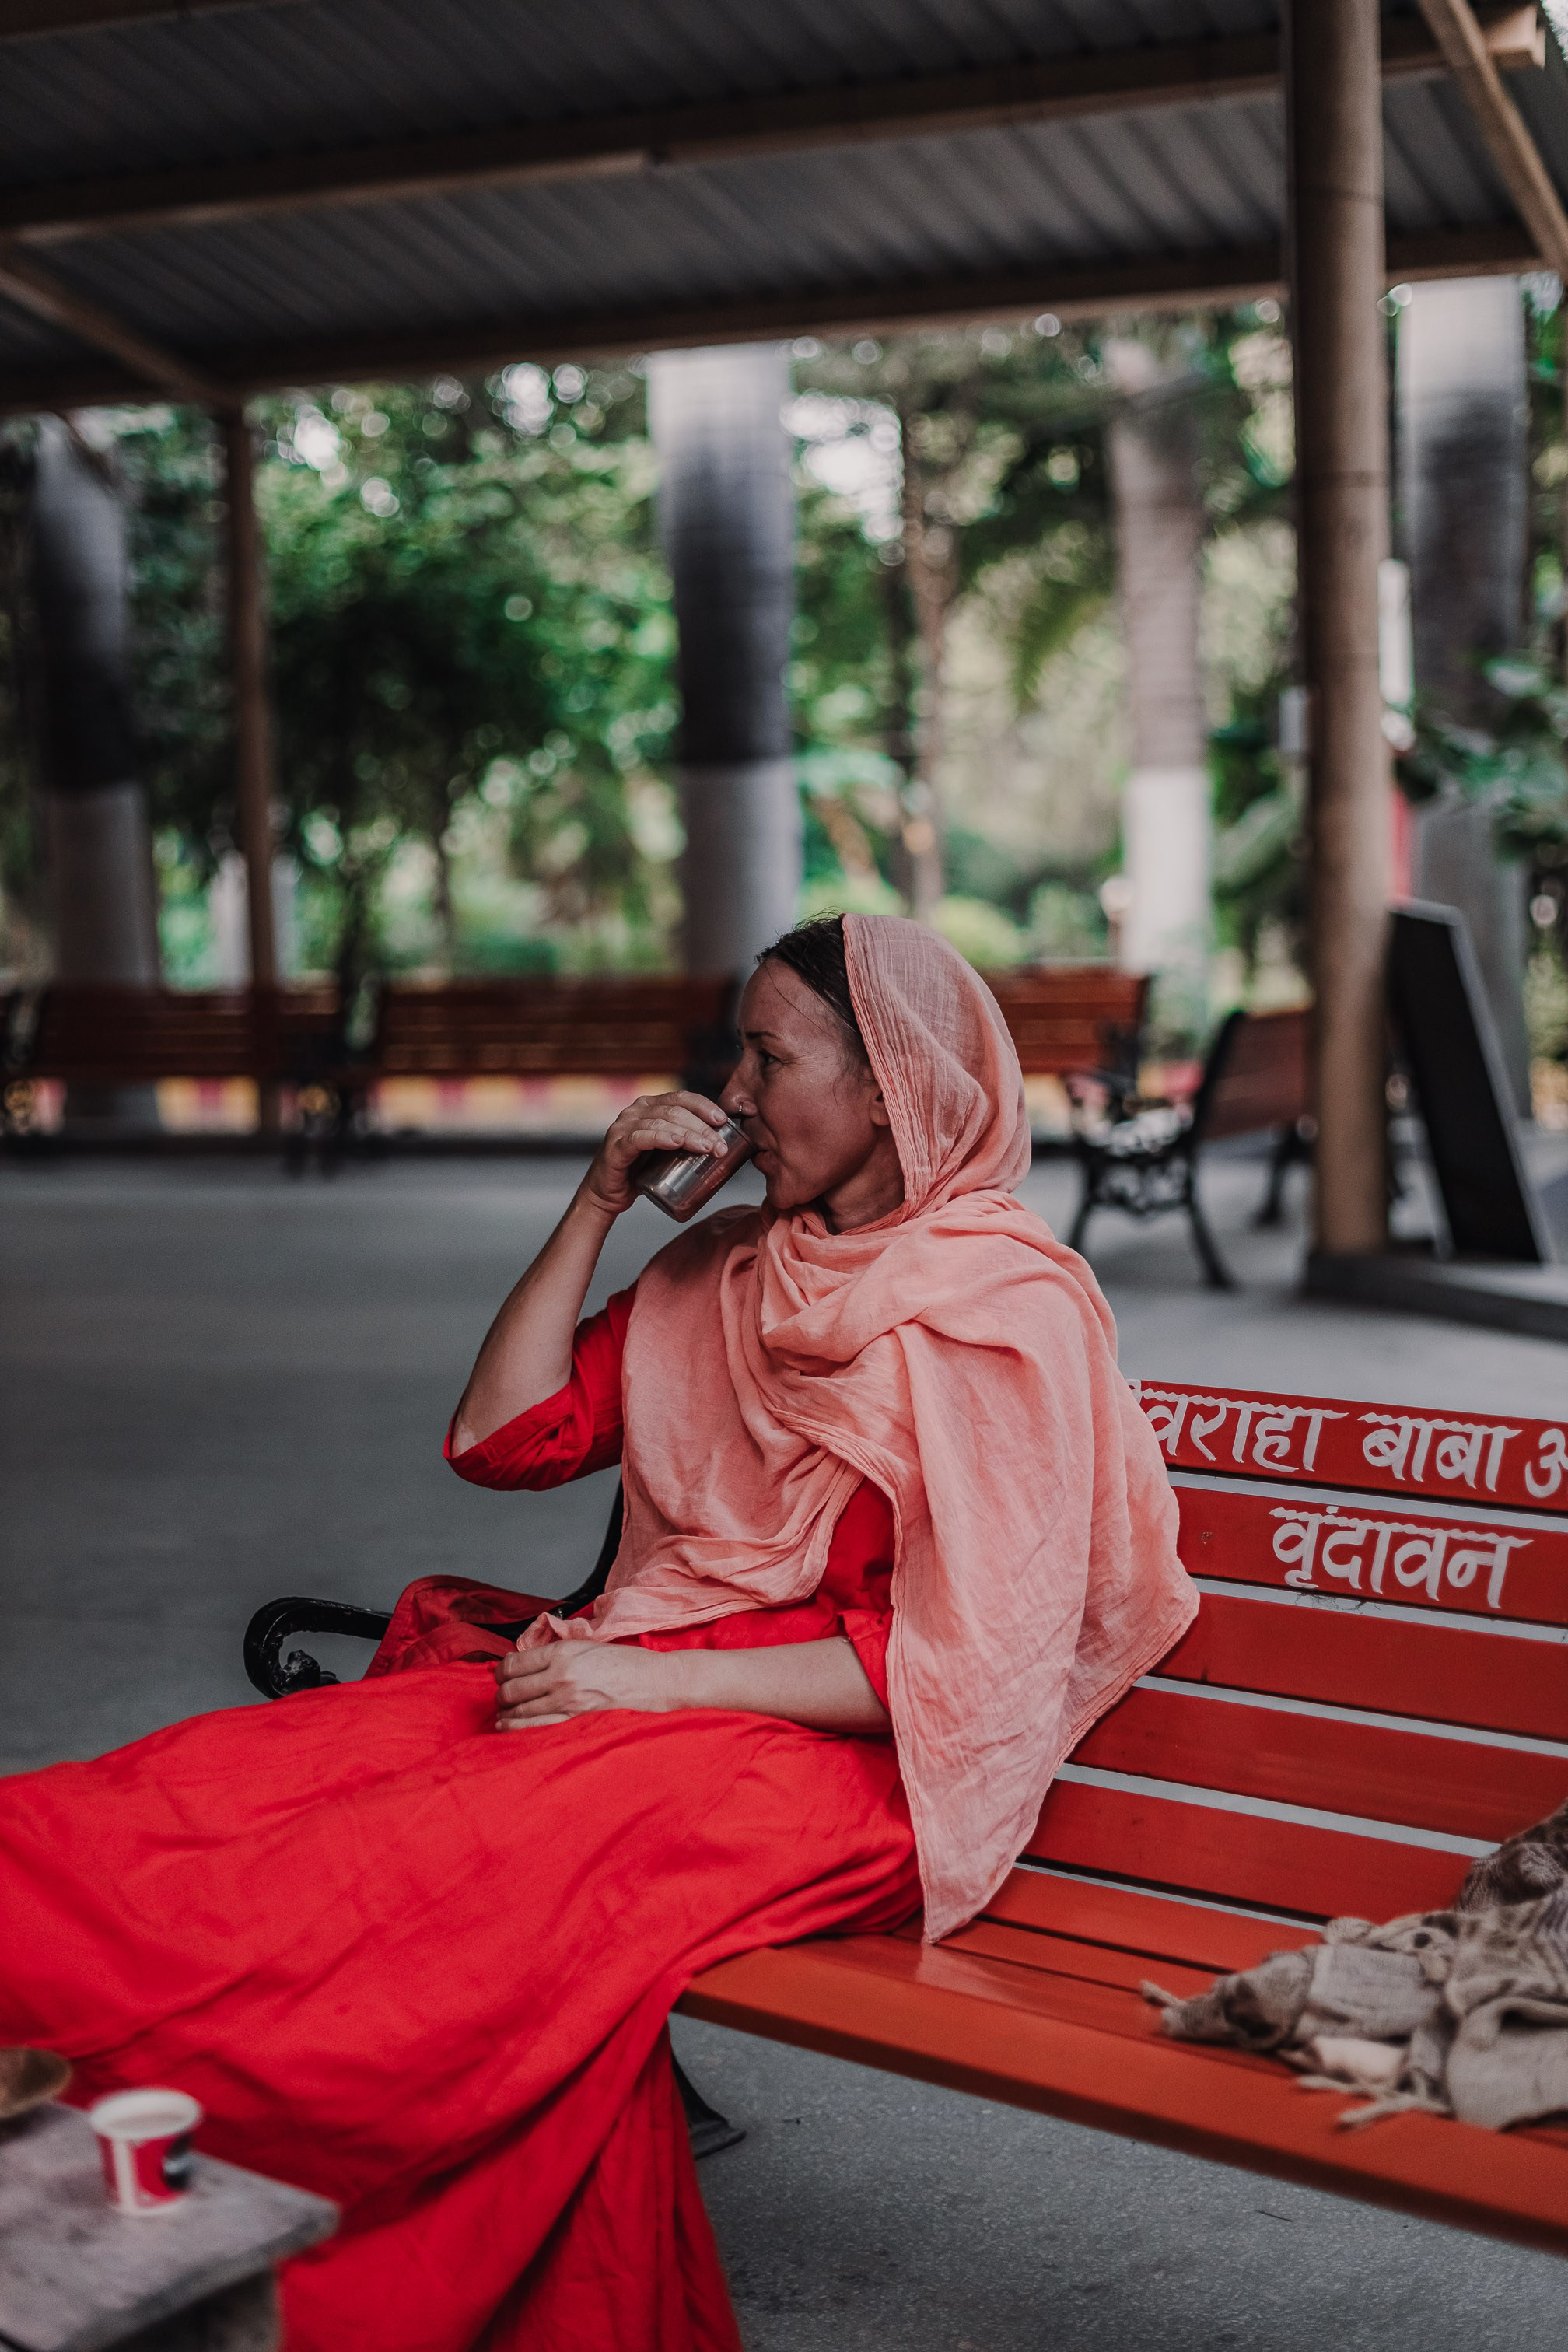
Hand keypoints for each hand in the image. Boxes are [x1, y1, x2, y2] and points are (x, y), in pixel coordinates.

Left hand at [494, 1639, 678, 1728]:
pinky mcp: (574, 1721)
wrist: (652, 1681)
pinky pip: (534, 1727)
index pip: (514, 1664)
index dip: (501, 1670)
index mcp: (562, 1653)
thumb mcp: (586, 1645)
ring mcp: (566, 1702)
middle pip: (511, 1689)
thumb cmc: (623, 1661)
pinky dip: (514, 1727)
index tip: (501, 1673)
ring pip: (519, 1710)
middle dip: (500, 1693)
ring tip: (503, 1710)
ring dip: (505, 1711)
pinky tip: (505, 1726)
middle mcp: (560, 1677)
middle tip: (501, 1693)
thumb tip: (524, 1661)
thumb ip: (555, 1653)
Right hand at [578, 1090, 729, 1219]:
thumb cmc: (641, 1171)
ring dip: (689, 1135)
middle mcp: (636, 1110)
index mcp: (650, 1106)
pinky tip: (676, 1143)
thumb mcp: (667, 1151)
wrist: (609, 1193)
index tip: (723, 1120)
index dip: (704, 1106)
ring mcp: (624, 1126)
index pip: (681, 1098)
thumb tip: (725, 1143)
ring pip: (662, 1123)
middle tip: (720, 1146)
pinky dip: (661, 1138)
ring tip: (708, 1148)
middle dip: (702, 1127)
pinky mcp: (616, 1145)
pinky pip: (640, 1138)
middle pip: (675, 1110)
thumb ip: (686, 1141)